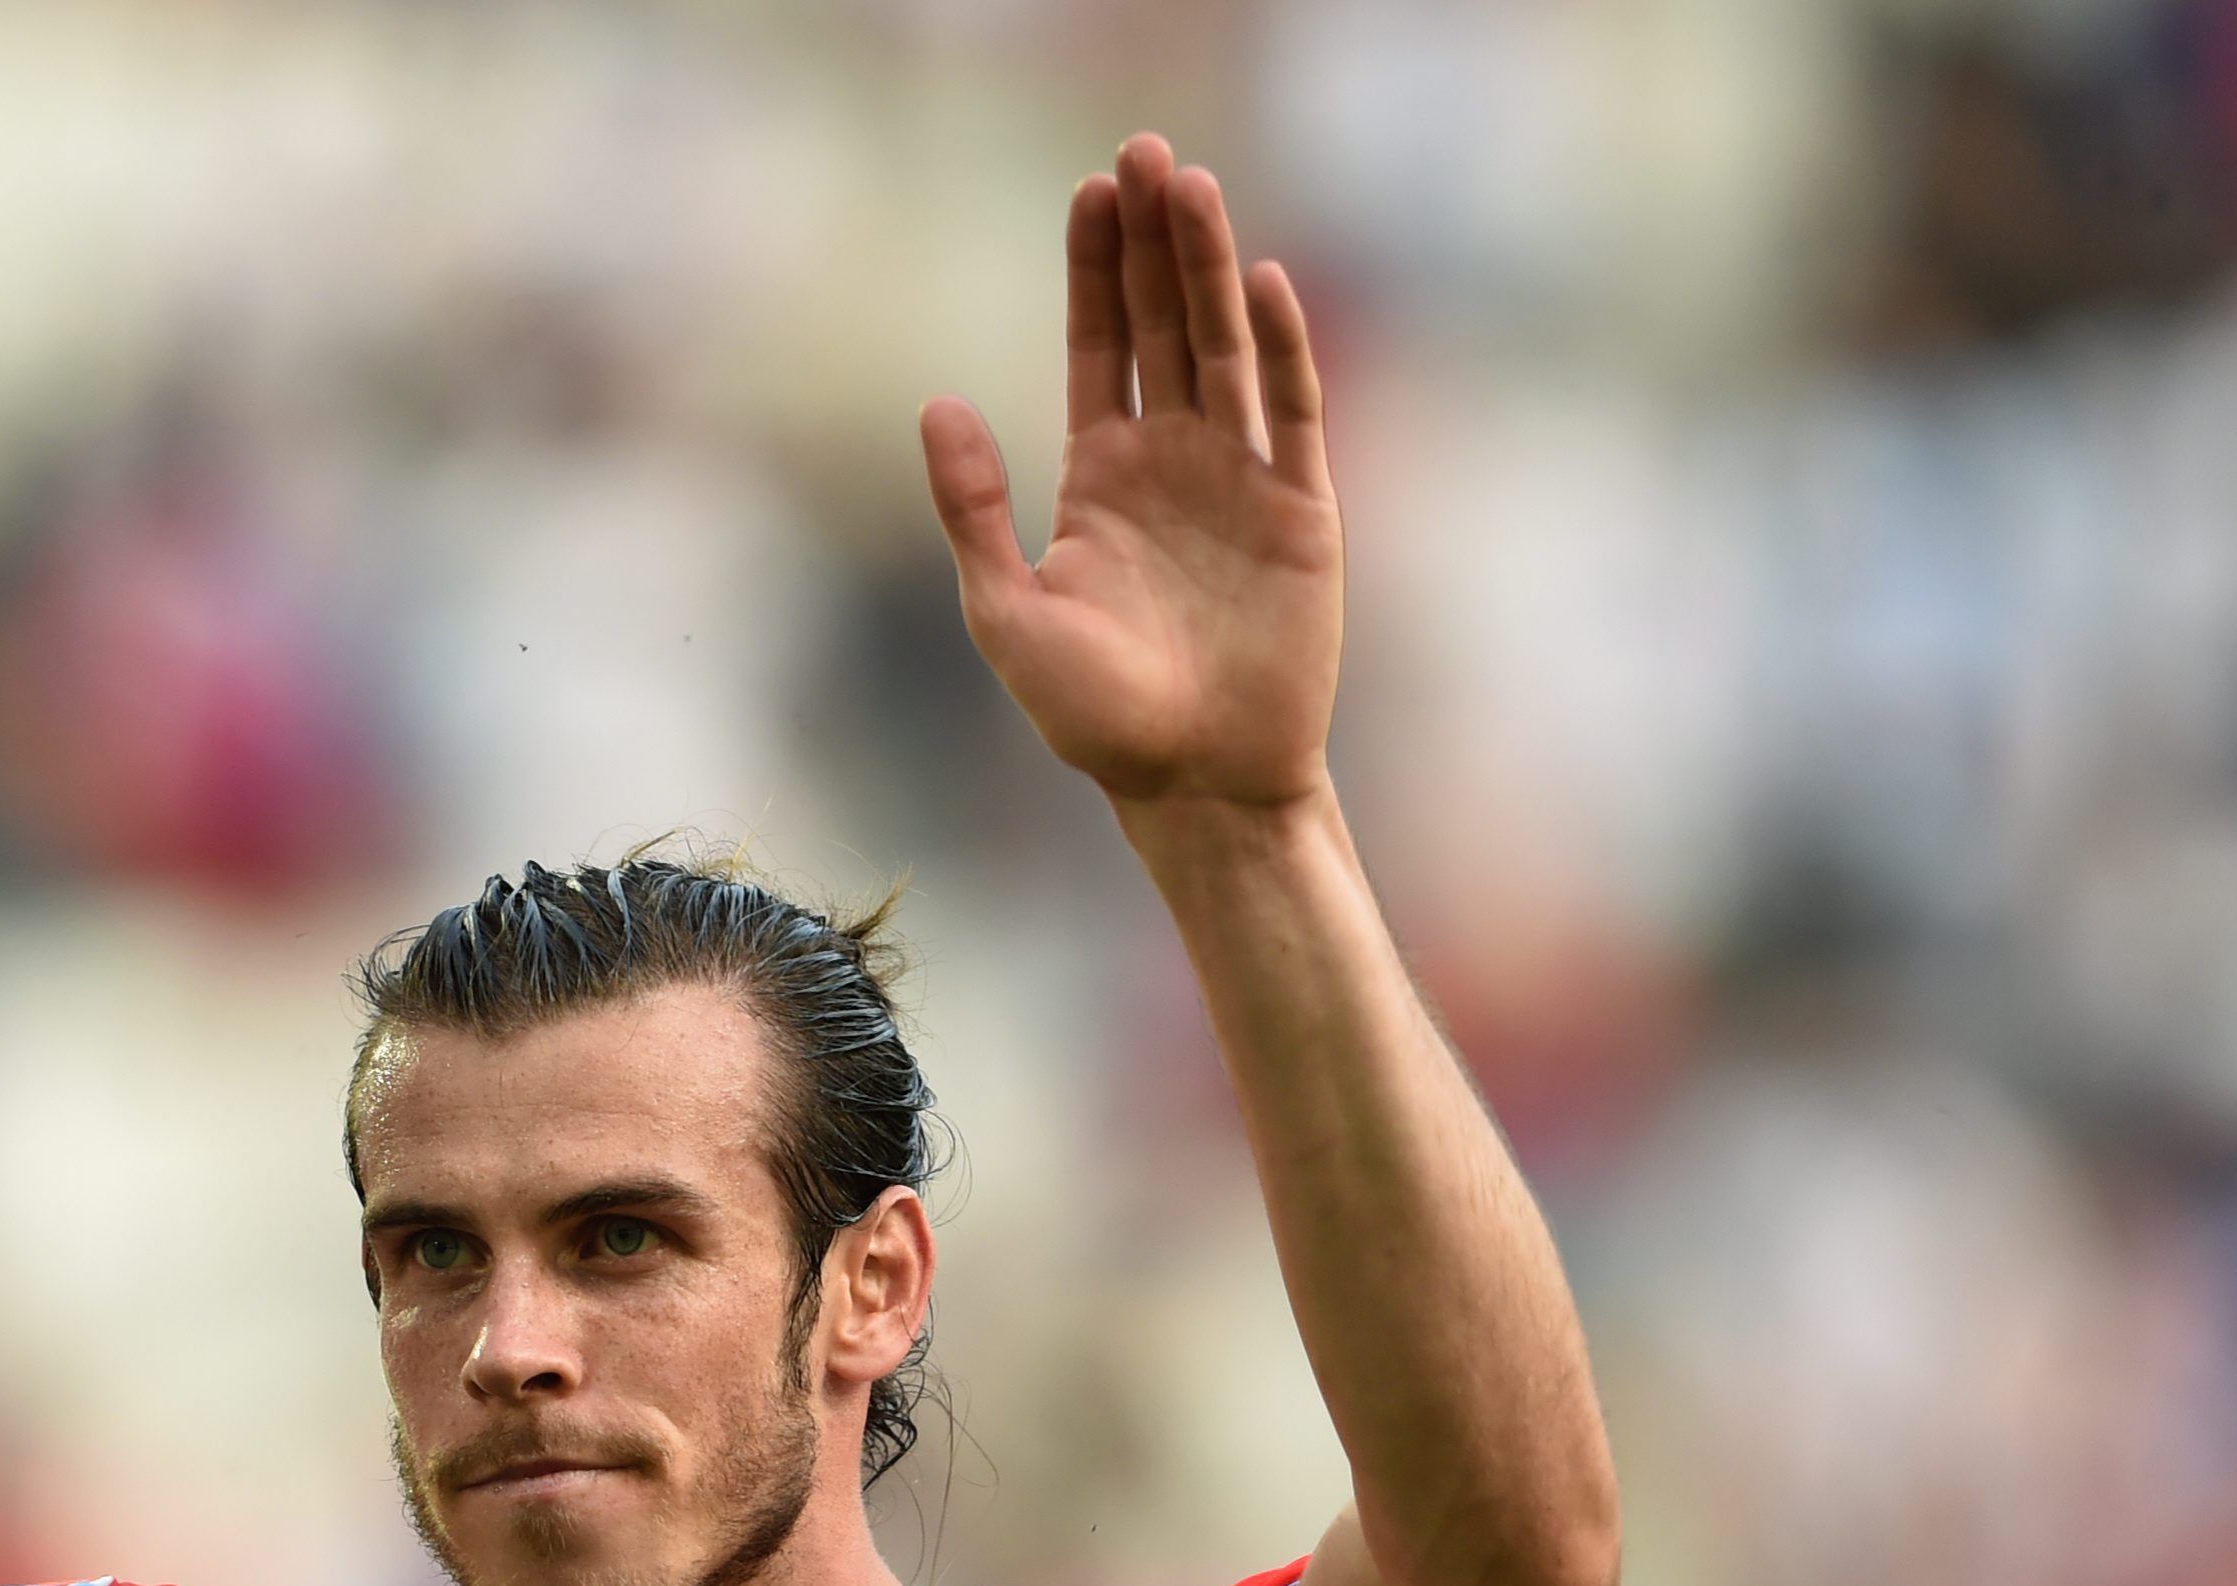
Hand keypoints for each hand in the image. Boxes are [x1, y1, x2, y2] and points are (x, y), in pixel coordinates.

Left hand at [919, 139, 1340, 818]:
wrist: (1195, 783)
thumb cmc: (1095, 717)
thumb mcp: (1008, 613)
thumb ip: (972, 510)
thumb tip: (935, 405)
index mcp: (1102, 478)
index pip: (1101, 347)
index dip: (1096, 269)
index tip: (1090, 190)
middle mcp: (1174, 462)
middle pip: (1163, 324)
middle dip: (1153, 240)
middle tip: (1143, 150)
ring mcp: (1241, 479)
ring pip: (1225, 348)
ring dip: (1209, 269)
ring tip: (1191, 186)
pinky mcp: (1301, 511)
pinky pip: (1294, 412)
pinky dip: (1281, 348)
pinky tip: (1260, 285)